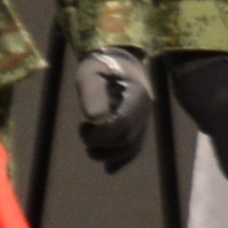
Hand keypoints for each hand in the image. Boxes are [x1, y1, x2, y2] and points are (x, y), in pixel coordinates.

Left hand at [70, 46, 156, 170]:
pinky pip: (134, 147)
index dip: (103, 133)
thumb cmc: (101, 65)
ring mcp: (143, 119)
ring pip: (131, 148)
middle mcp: (145, 110)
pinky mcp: (138, 125)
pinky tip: (108, 167)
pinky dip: (121, 159)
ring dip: (109, 154)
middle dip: (102, 143)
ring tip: (90, 146)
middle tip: (83, 130)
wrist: (117, 60)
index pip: (124, 124)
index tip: (84, 126)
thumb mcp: (90, 74)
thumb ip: (92, 94)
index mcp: (136, 96)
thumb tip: (95, 119)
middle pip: (127, 140)